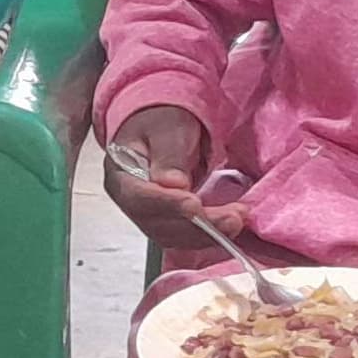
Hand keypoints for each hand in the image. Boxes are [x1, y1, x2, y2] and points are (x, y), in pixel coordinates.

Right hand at [102, 103, 241, 245]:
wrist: (164, 126)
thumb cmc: (162, 121)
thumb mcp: (167, 128)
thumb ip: (168, 154)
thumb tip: (172, 183)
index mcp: (121, 174)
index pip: (138, 197)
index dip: (167, 205)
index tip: (194, 205)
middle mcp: (130, 201)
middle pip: (158, 224)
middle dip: (196, 225)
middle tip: (231, 217)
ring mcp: (148, 215)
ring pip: (173, 236)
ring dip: (207, 233)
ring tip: (236, 219)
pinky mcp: (167, 222)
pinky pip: (184, 236)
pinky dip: (208, 234)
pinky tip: (229, 224)